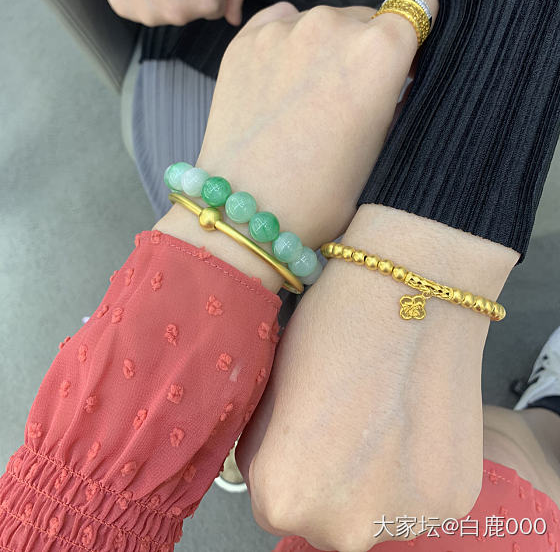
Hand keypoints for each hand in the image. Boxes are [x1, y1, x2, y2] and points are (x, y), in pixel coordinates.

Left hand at [196, 0, 438, 255]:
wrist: (247, 209)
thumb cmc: (322, 191)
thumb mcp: (382, 144)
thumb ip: (394, 93)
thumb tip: (394, 72)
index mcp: (379, 50)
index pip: (415, 6)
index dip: (414, 28)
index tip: (406, 48)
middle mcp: (332, 25)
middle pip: (364, 17)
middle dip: (364, 46)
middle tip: (348, 93)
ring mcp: (283, 29)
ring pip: (320, 22)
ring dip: (322, 46)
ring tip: (306, 95)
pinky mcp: (245, 39)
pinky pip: (280, 22)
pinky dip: (287, 42)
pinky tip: (281, 80)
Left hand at [235, 205, 518, 550]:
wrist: (413, 292)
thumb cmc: (333, 329)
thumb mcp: (271, 391)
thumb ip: (268, 448)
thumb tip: (277, 466)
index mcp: (281, 497)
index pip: (272, 504)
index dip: (288, 461)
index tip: (307, 428)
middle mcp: (342, 529)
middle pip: (326, 519)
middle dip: (332, 482)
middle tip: (350, 424)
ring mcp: (402, 520)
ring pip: (377, 512)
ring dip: (377, 482)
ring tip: (387, 418)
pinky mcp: (453, 501)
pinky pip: (419, 497)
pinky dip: (417, 470)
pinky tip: (416, 419)